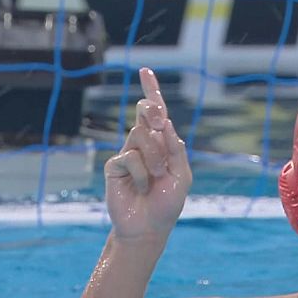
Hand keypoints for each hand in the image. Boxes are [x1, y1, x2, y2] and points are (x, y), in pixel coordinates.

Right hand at [104, 67, 191, 240]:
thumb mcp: (181, 175)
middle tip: (159, 124)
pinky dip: (142, 174)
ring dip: (154, 158)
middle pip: (145, 114)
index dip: (152, 91)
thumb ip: (176, 150)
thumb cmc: (167, 203)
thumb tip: (165, 123)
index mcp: (163, 144)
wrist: (148, 226)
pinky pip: (130, 157)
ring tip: (155, 178)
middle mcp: (144, 145)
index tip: (146, 70)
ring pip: (141, 136)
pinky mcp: (115, 166)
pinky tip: (141, 187)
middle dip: (153, 112)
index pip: (157, 113)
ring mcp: (128, 154)